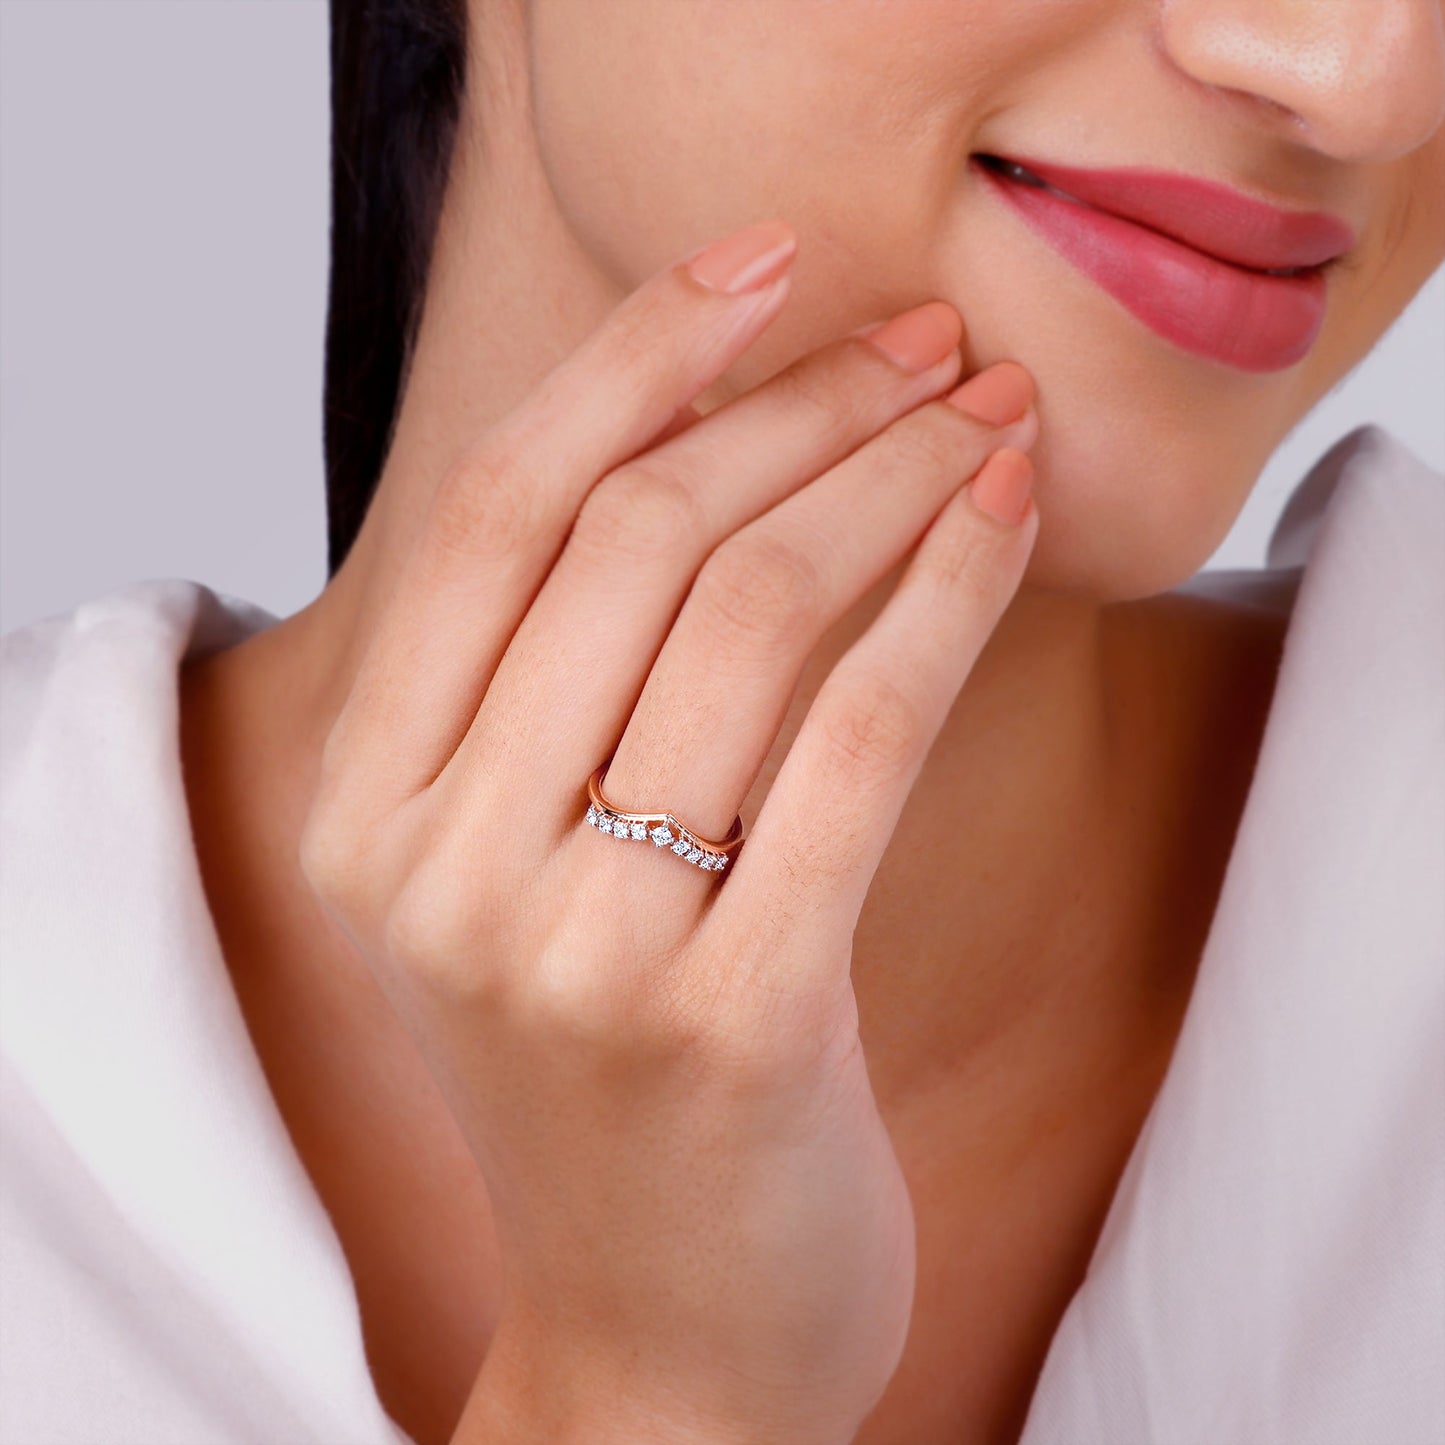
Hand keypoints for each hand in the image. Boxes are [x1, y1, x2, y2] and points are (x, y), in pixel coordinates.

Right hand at [298, 218, 1038, 1444]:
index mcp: (370, 810)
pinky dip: (945, 597)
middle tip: (925, 342)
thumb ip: (567, 681)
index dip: (632, 360)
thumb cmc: (615, 1067)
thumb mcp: (533, 867)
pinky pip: (858, 737)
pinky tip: (1005, 519)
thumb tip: (720, 430)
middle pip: (637, 542)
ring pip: (753, 615)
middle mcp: (442, 868)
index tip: (758, 262)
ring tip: (986, 414)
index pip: (496, 513)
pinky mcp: (734, 1017)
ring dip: (893, 478)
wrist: (666, 1324)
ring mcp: (576, 949)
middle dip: (801, 404)